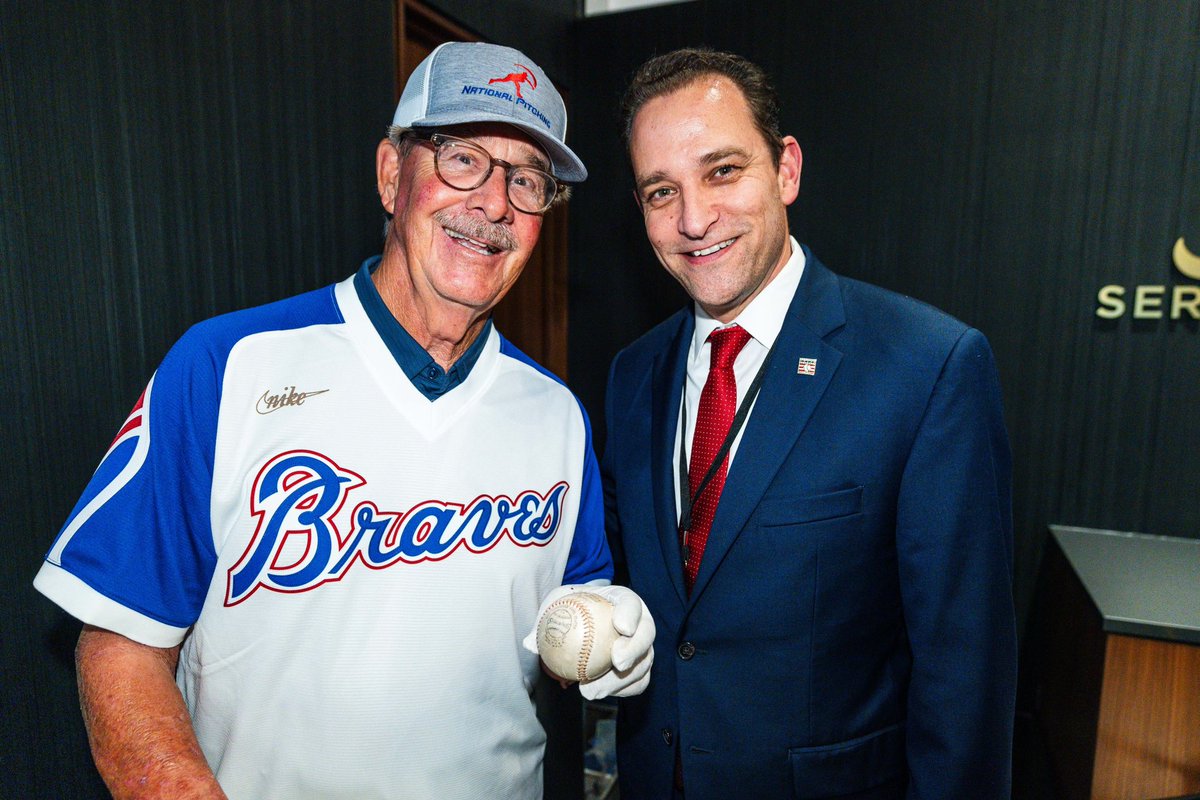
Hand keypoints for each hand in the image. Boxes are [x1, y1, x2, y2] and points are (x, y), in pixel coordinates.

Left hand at [522, 584, 655, 699]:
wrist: (585, 618)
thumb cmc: (572, 606)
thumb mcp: (556, 604)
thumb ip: (544, 620)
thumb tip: (530, 643)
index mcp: (624, 599)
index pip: (631, 603)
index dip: (630, 614)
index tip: (620, 626)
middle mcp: (640, 622)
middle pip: (646, 635)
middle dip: (634, 650)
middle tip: (616, 663)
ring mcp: (643, 646)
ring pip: (643, 664)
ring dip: (621, 680)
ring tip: (593, 690)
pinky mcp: (640, 666)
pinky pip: (637, 682)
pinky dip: (620, 690)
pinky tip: (596, 694)